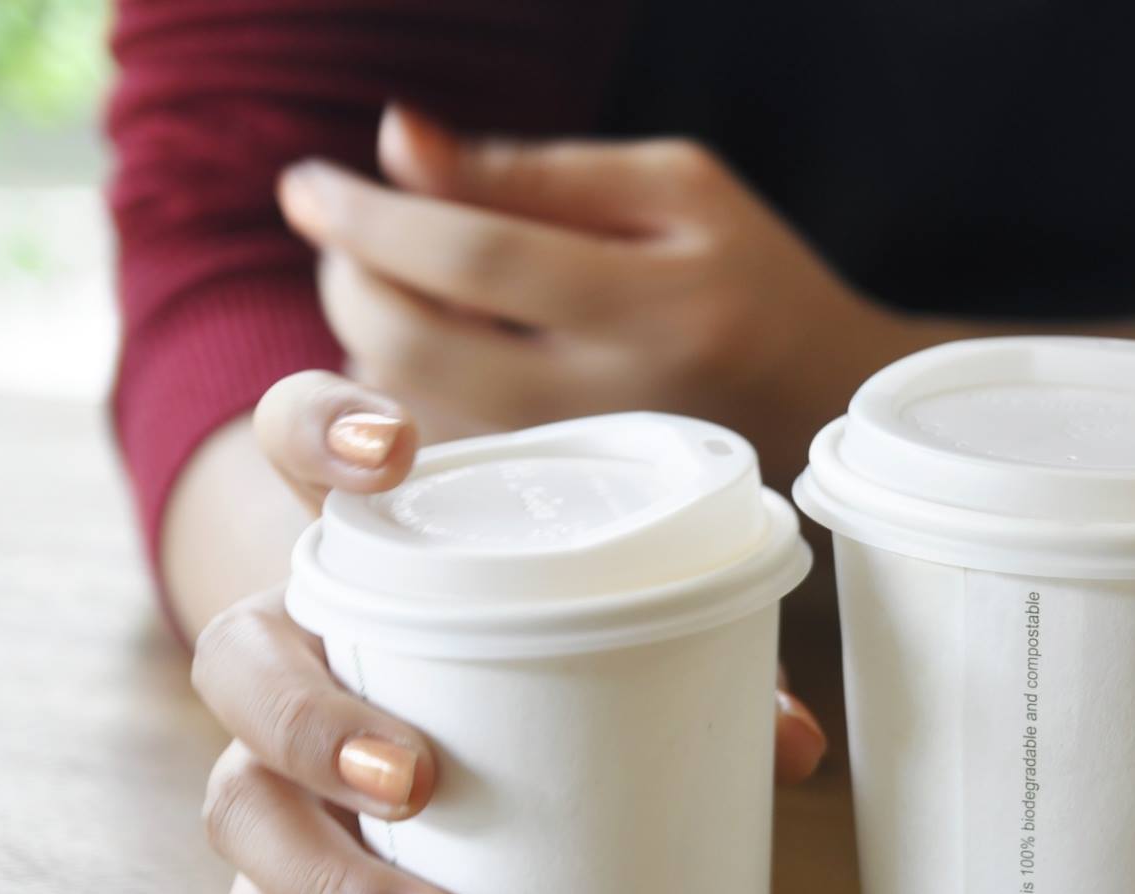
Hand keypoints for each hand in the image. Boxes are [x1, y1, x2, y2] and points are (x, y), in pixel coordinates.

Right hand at [193, 372, 826, 893]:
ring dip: (335, 886)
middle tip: (425, 782)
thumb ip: (691, 667)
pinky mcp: (273, 879)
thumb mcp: (595, 635)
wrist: (407, 706)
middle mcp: (281, 648)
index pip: (288, 443)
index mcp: (356, 554)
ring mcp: (264, 767)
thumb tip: (795, 748)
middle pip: (240, 664)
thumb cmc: (519, 654)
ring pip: (239, 815)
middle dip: (319, 724)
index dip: (317, 428)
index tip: (391, 450)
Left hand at [274, 106, 920, 473]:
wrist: (827, 409)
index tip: (307, 181)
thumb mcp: (677, 190)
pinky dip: (406, 391)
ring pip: (413, 409)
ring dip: (368, 334)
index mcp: (661, 307)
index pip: (478, 256)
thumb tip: (399, 140)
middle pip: (418, 347)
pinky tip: (439, 347)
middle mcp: (620, 404)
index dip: (373, 216)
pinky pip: (438, 451)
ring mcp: (587, 473)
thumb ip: (536, 169)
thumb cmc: (751, 281)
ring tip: (403, 279)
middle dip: (349, 278)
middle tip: (345, 232)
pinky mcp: (565, 514)